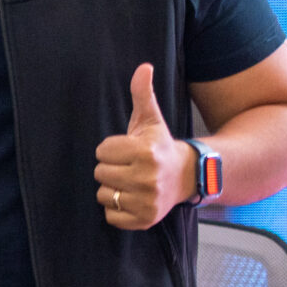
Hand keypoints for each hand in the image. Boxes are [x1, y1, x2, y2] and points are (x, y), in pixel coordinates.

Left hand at [93, 63, 196, 229]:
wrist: (187, 176)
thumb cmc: (160, 146)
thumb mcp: (151, 119)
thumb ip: (142, 93)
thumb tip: (143, 67)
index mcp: (145, 152)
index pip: (101, 151)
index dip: (111, 150)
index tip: (128, 150)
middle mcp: (148, 178)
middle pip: (100, 173)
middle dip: (111, 168)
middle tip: (129, 167)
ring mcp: (147, 201)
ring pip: (103, 195)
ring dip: (112, 189)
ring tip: (131, 182)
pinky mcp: (145, 219)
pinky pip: (110, 216)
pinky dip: (116, 210)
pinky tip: (132, 198)